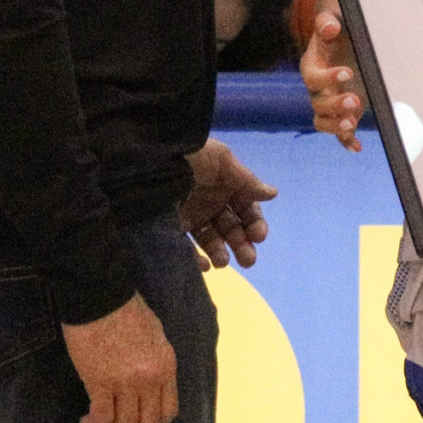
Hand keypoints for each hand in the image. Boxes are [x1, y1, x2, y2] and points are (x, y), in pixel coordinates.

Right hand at [62, 293, 177, 422]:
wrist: (101, 294)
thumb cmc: (125, 310)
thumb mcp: (155, 337)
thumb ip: (155, 364)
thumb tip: (149, 387)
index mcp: (166, 366)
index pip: (168, 412)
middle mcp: (150, 378)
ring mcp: (127, 381)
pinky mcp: (101, 380)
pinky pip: (103, 417)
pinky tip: (86, 419)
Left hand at [179, 138, 273, 268]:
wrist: (149, 162)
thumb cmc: (189, 157)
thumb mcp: (220, 159)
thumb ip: (246, 179)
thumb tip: (273, 193)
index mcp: (224, 185)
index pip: (246, 209)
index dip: (254, 223)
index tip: (258, 236)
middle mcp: (209, 203)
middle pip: (231, 228)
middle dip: (242, 244)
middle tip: (248, 260)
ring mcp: (189, 217)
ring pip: (211, 241)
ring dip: (222, 253)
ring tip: (223, 262)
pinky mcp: (169, 230)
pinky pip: (185, 249)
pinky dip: (196, 260)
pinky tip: (203, 265)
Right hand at [297, 0, 363, 151]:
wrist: (341, 38)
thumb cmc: (335, 29)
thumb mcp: (331, 21)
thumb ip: (326, 23)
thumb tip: (331, 28)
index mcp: (311, 67)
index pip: (312, 78)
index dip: (327, 78)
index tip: (348, 72)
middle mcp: (316, 88)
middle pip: (318, 104)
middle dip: (335, 105)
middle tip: (355, 101)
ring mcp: (327, 102)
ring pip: (322, 121)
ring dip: (335, 126)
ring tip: (351, 124)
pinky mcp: (340, 112)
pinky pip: (338, 132)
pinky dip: (346, 141)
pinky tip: (357, 148)